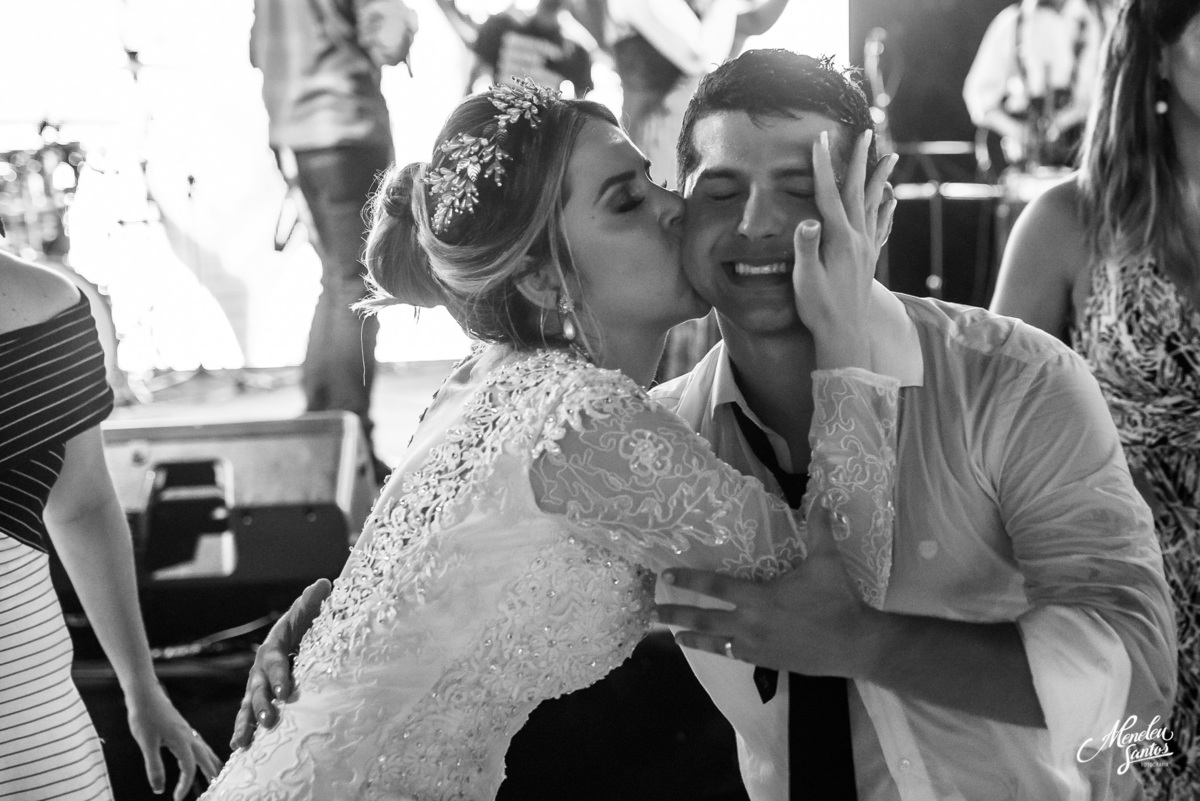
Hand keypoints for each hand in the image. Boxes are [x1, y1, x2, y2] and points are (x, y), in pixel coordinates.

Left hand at [124, 682, 221, 799]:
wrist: (144, 693)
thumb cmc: (144, 716)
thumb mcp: (146, 743)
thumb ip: (154, 767)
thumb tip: (159, 789)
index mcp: (181, 741)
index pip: (188, 768)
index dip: (184, 785)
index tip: (177, 798)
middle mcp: (188, 736)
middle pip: (205, 758)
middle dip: (211, 773)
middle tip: (216, 787)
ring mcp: (187, 731)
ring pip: (204, 750)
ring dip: (210, 763)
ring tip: (215, 774)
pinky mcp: (182, 728)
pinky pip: (199, 744)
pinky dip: (203, 754)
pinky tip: (200, 755)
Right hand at [229, 578, 330, 750]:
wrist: (296, 635)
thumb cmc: (304, 624)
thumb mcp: (308, 612)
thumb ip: (313, 601)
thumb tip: (323, 585)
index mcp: (273, 647)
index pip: (274, 661)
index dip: (278, 676)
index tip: (283, 691)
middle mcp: (260, 668)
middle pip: (257, 687)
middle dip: (261, 704)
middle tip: (267, 719)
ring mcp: (256, 686)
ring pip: (247, 705)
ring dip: (246, 722)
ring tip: (243, 742)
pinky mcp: (258, 699)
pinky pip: (247, 716)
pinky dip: (241, 730)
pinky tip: (237, 747)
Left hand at [654, 519, 880, 675]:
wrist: (855, 643)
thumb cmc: (838, 601)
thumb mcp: (827, 560)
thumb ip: (819, 529)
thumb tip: (821, 499)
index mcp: (760, 596)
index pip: (715, 586)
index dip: (688, 579)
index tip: (665, 576)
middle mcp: (751, 622)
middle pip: (705, 617)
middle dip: (677, 613)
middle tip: (654, 610)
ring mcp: (756, 644)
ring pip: (715, 640)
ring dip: (691, 636)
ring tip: (671, 634)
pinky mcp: (766, 660)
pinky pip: (733, 654)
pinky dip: (716, 649)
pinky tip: (706, 648)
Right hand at [793, 130, 896, 368]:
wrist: (845, 334)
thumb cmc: (819, 308)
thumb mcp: (805, 279)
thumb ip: (806, 248)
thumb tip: (808, 221)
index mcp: (839, 239)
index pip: (828, 194)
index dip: (823, 165)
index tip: (820, 138)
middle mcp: (857, 237)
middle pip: (858, 190)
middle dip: (859, 159)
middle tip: (865, 132)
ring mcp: (866, 246)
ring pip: (874, 203)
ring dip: (880, 178)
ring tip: (891, 156)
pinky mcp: (869, 257)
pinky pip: (881, 225)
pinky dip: (887, 208)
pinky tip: (892, 199)